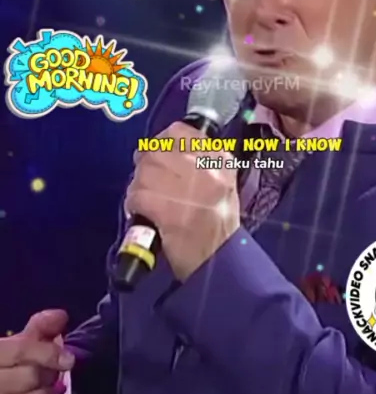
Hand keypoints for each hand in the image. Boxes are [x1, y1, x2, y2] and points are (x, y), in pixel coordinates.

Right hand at [0, 310, 74, 393]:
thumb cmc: (2, 366)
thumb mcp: (12, 344)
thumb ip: (37, 328)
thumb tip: (62, 316)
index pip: (19, 352)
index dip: (47, 353)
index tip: (67, 358)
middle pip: (32, 376)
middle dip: (50, 371)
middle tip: (53, 369)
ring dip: (52, 391)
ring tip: (48, 385)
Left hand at [124, 121, 240, 280]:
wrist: (218, 262)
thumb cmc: (217, 226)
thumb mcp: (221, 186)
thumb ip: (201, 162)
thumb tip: (167, 147)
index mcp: (220, 160)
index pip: (180, 131)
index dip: (162, 141)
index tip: (159, 154)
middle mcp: (206, 169)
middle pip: (157, 149)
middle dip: (146, 165)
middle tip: (147, 180)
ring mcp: (187, 188)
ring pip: (144, 171)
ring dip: (139, 186)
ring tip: (146, 200)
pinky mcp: (168, 209)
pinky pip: (137, 194)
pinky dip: (134, 204)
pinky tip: (142, 213)